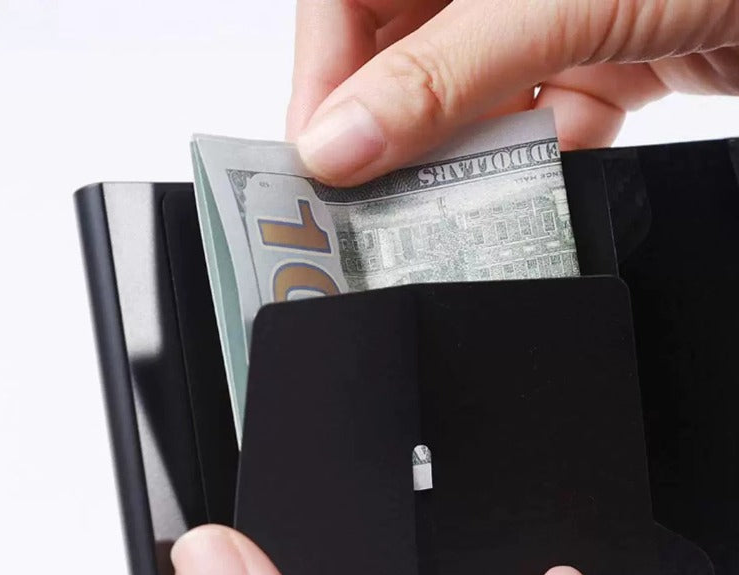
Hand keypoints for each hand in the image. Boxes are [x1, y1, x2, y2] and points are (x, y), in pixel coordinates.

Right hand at [287, 0, 738, 184]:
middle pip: (404, 52)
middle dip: (392, 129)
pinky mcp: (604, 54)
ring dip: (463, 156)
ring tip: (448, 205)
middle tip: (375, 200)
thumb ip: (444, 73)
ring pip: (469, 95)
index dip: (326, 76)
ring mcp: (552, 11)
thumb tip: (338, 142)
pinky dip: (534, 159)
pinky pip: (540, 117)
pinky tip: (531, 182)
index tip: (320, 158)